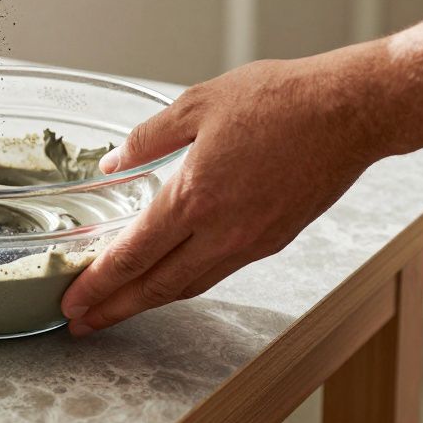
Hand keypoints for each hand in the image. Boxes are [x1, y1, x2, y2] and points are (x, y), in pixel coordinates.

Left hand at [60, 46, 392, 334]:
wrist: (349, 112)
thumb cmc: (279, 100)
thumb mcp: (196, 104)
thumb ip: (148, 139)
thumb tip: (113, 163)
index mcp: (195, 197)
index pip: (133, 255)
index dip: (99, 283)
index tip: (73, 299)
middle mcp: (221, 231)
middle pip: (157, 286)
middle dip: (115, 308)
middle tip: (82, 322)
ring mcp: (251, 241)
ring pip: (190, 285)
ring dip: (150, 301)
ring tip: (119, 307)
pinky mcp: (274, 239)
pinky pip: (220, 271)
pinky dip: (188, 281)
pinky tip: (173, 275)